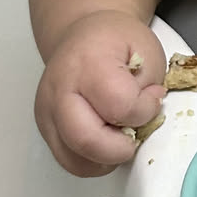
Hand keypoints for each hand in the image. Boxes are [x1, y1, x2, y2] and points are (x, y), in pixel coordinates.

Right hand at [34, 10, 165, 176]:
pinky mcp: (45, 128)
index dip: (143, 111)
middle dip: (120, 148)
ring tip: (119, 134)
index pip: (119, 105)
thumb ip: (150, 87)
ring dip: (105, 158)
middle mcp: (59, 89)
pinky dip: (92, 160)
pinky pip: (68, 160)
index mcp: (88, 63)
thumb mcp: (147, 50)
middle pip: (85, 140)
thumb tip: (146, 118)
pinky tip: (105, 140)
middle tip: (134, 133)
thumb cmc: (114, 41)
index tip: (151, 100)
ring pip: (74, 159)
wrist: (83, 36)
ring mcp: (47, 111)